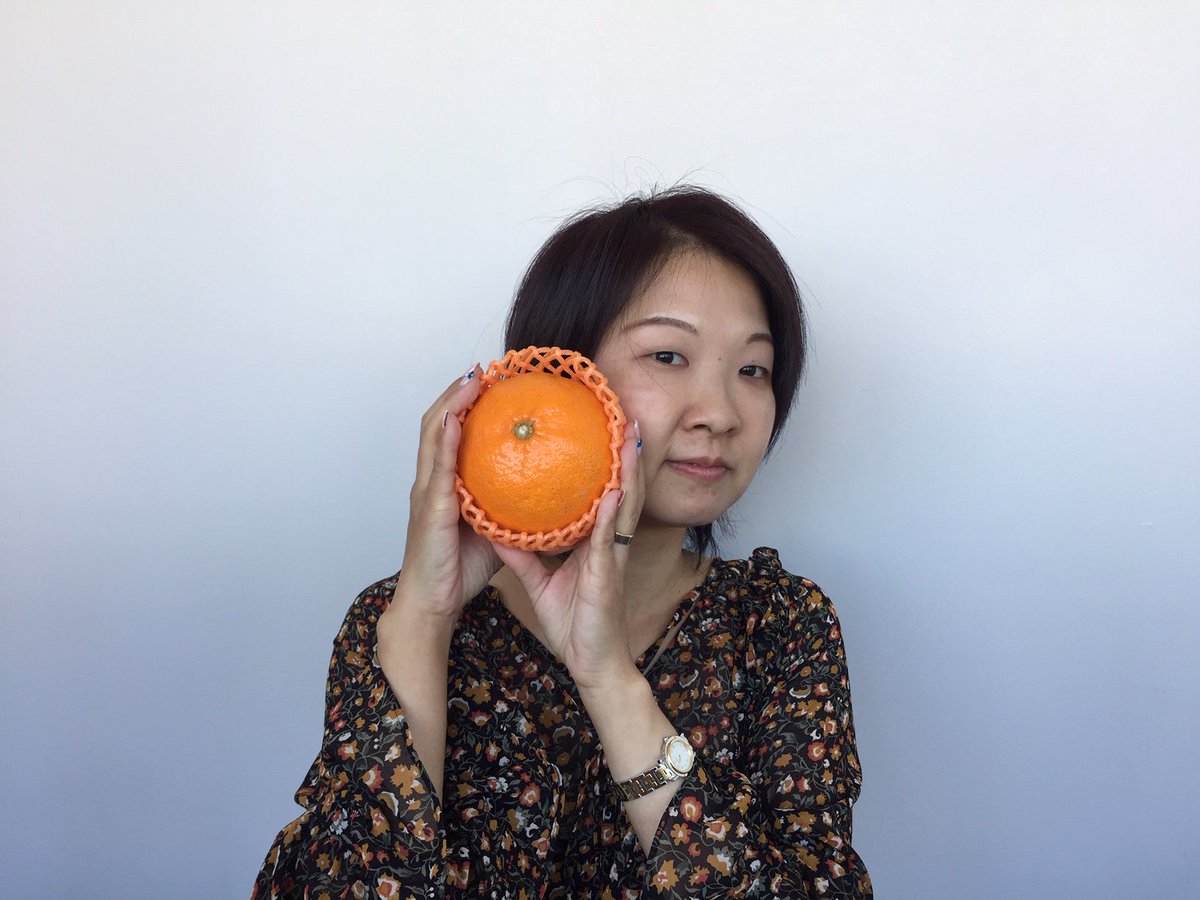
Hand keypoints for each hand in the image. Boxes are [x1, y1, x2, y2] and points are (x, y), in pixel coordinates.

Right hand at [390, 365, 500, 622]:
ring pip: (433, 435)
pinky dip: (444, 439)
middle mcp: (431, 481)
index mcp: (445, 484)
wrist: (433, 603)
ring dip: (450, 402)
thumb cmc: (461, 569)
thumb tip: (551, 489)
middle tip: (481, 368)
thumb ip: (514, 505)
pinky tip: (456, 419)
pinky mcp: (429, 509)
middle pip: (438, 423)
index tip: (487, 380)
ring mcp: (427, 492)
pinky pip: (437, 467)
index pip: (452, 434)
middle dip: (457, 392)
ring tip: (470, 378)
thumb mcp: (496, 528)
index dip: (465, 405)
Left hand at [493, 420, 642, 689]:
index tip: (602, 430)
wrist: (592, 666)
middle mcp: (608, 544)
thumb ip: (524, 555)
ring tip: (629, 437)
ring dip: (629, 471)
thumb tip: (501, 529)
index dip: (604, 463)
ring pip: (623, 505)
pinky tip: (611, 492)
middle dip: (625, 454)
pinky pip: (608, 541)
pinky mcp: (607, 576)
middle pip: (620, 489)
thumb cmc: (575, 628)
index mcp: (595, 543)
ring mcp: (611, 558)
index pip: (601, 494)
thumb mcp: (541, 583)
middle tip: (626, 416)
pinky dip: (610, 515)